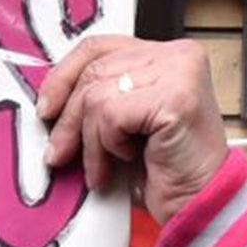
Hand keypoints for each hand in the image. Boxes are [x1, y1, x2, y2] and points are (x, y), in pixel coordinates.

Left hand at [36, 36, 227, 225]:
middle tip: (60, 151)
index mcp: (165, 54)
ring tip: (102, 164)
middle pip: (93, 72)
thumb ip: (101, 95)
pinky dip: (108, 145)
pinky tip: (127, 157)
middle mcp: (176, 56)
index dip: (63, 76)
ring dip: (90, 141)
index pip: (98, 47)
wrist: (199, 200)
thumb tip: (50, 99)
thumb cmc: (166, 167)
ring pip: (96, 95)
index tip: (47, 106)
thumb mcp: (125, 121)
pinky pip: (111, 116)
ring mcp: (179, 72)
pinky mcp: (175, 97)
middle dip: (69, 119)